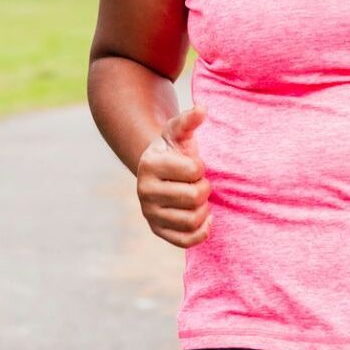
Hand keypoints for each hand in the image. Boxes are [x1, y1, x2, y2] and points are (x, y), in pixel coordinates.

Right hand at [136, 105, 210, 247]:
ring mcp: (150, 213)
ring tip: (198, 197)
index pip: (194, 170)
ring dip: (204, 208)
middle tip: (198, 182)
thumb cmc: (174, 150)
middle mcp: (144, 190)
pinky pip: (187, 240)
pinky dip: (202, 231)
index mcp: (150, 164)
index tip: (194, 165)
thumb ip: (189, 120)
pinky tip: (204, 217)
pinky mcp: (158, 231)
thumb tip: (202, 109)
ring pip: (193, 219)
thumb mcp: (178, 133)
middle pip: (195, 197)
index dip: (201, 167)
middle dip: (204, 188)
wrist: (160, 173)